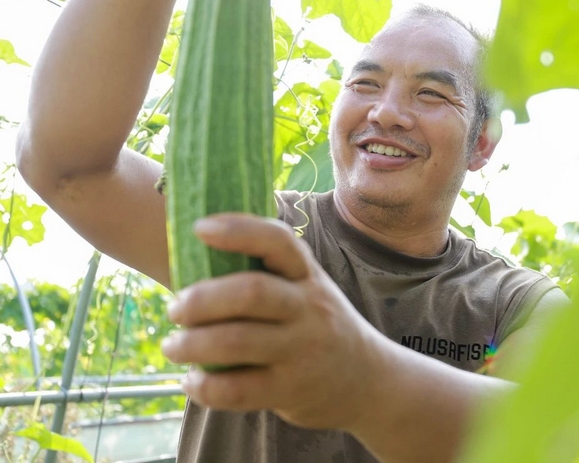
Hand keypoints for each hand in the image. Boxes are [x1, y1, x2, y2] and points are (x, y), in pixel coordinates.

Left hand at [161, 213, 385, 430]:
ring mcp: (301, 349)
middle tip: (175, 308)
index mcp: (307, 275)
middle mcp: (308, 307)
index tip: (200, 227)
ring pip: (238, 341)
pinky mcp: (290, 389)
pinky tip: (192, 380)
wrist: (366, 378)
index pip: (278, 241)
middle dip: (202, 299)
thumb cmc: (318, 323)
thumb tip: (195, 253)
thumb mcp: (307, 288)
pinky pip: (238, 389)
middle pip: (251, 292)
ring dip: (193, 343)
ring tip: (173, 345)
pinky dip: (205, 386)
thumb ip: (268, 273)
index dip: (239, 230)